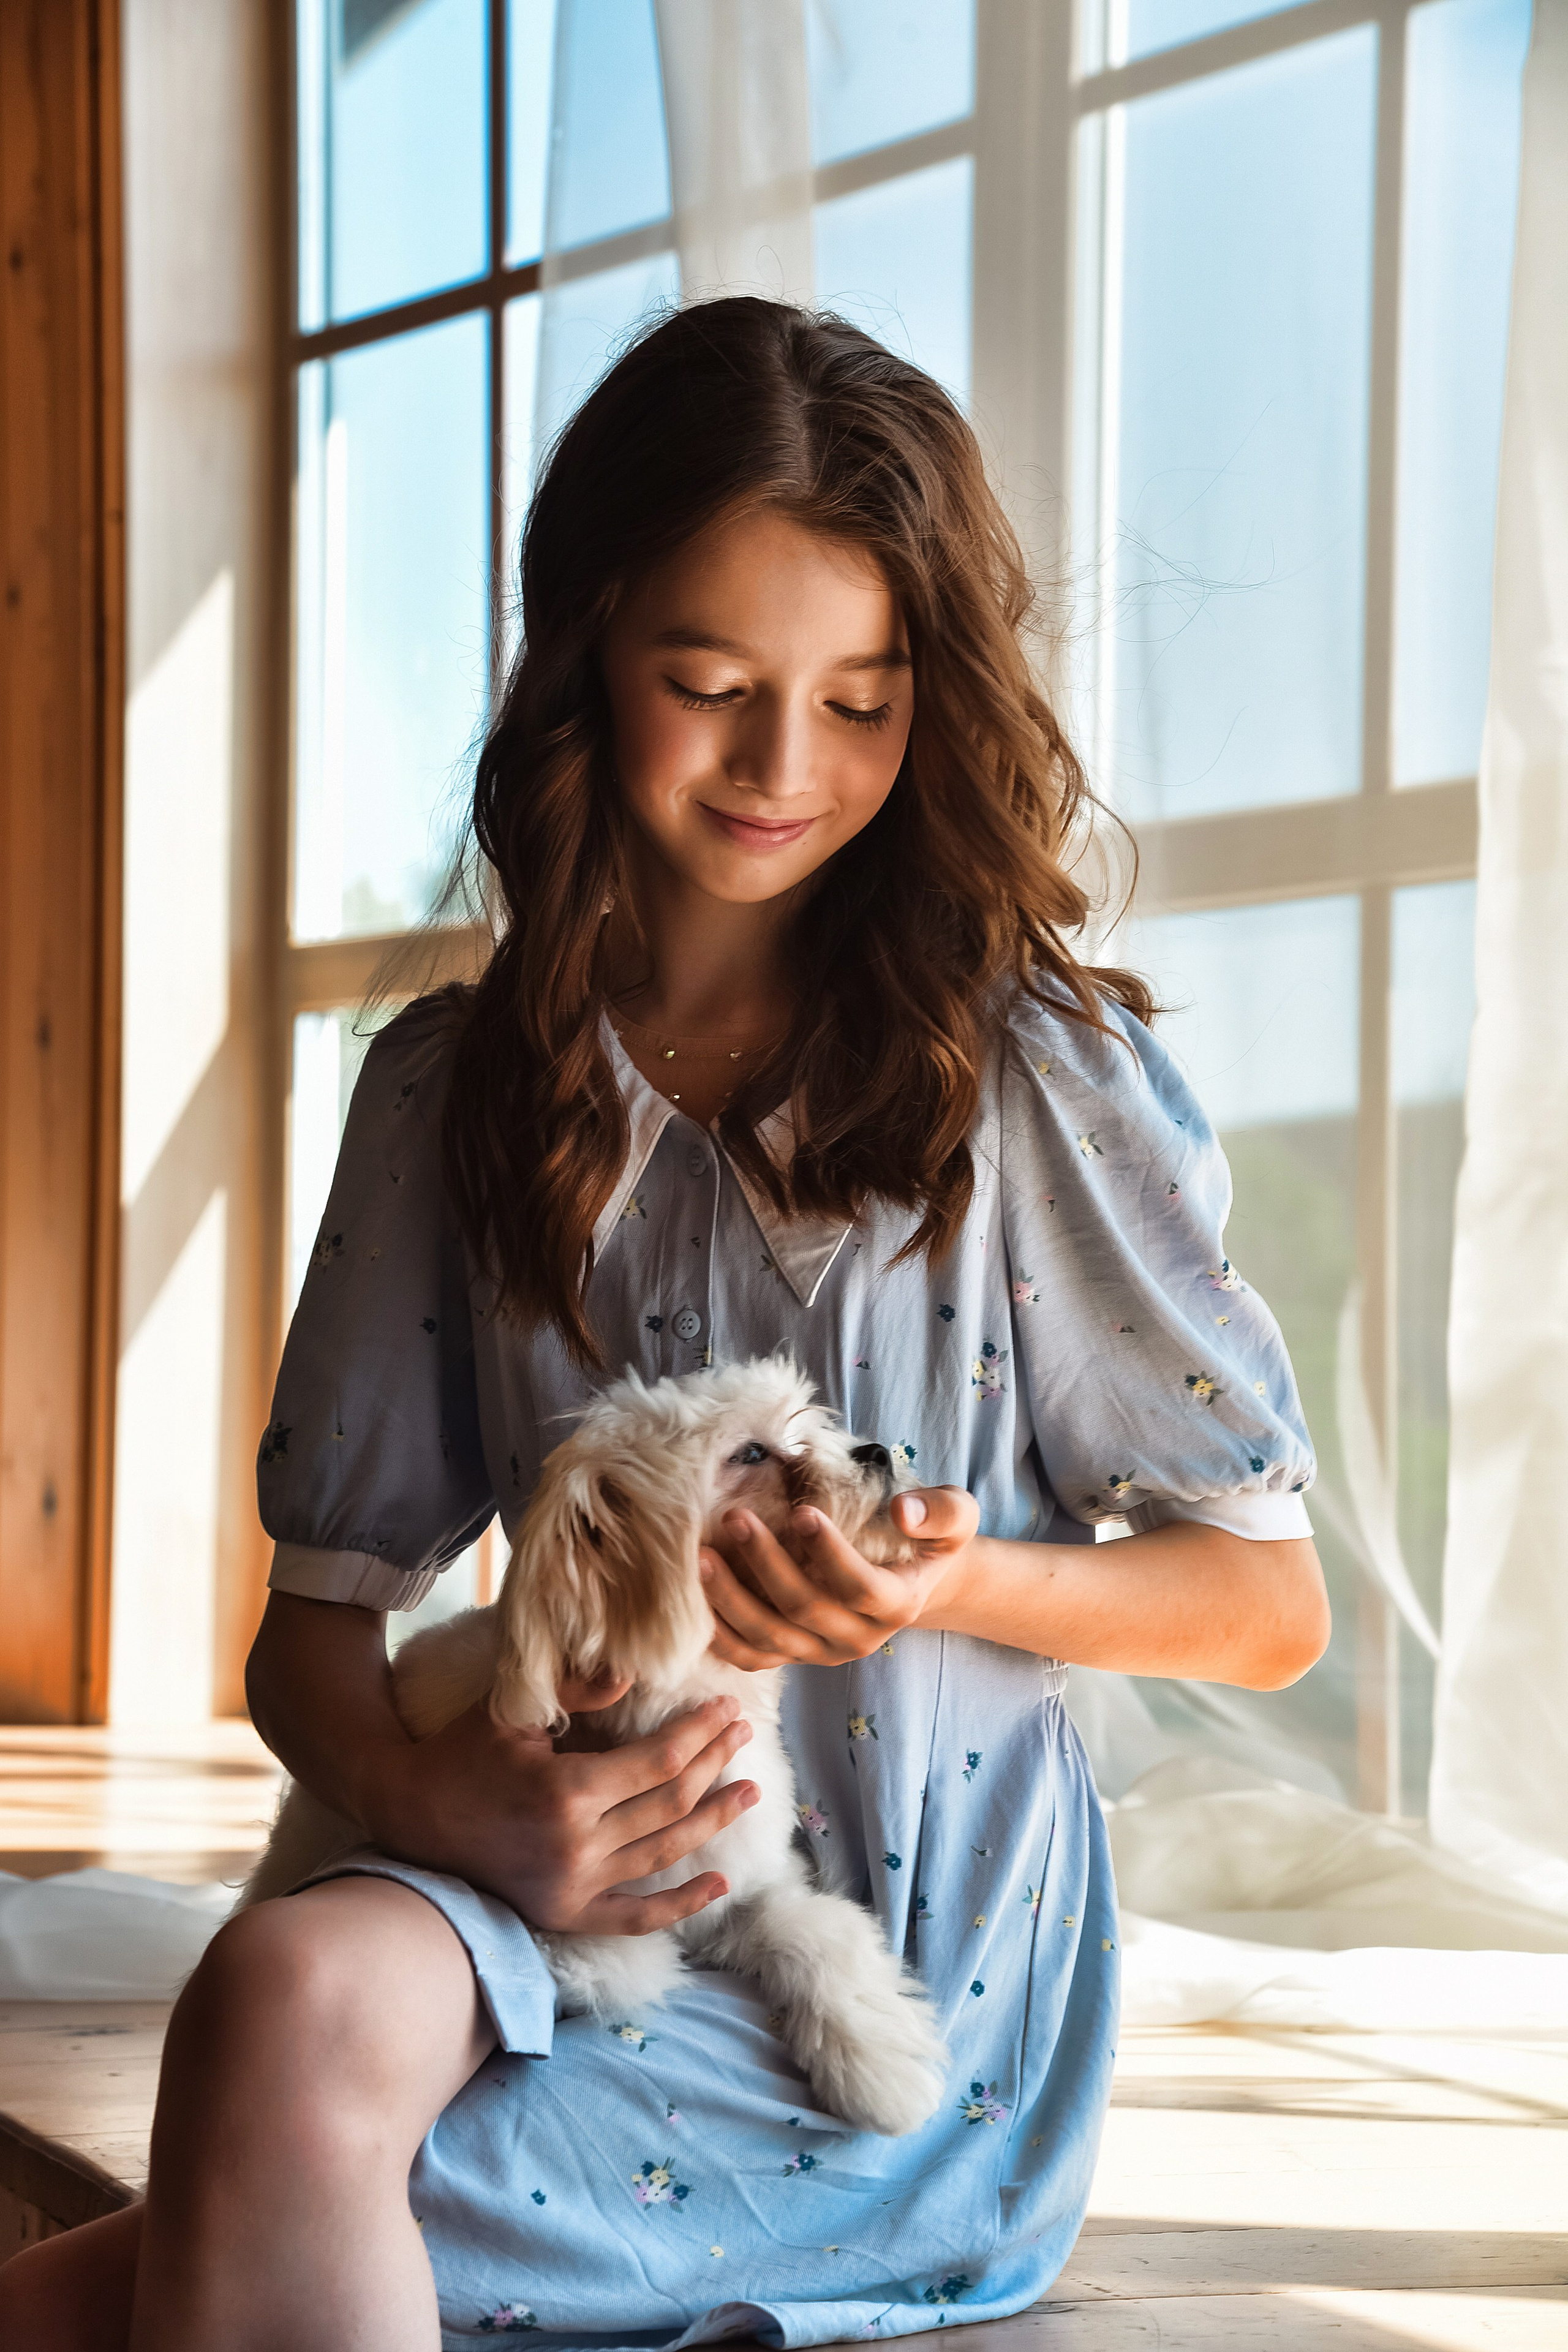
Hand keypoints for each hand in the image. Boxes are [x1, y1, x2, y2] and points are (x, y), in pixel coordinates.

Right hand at [364, 1684, 759, 1935]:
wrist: (410, 1815)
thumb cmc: (462, 1753)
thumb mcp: (514, 1712)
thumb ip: (577, 1691)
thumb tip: (633, 1674)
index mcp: (567, 1790)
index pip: (658, 1761)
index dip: (699, 1733)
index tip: (726, 1709)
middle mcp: (577, 1845)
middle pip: (670, 1803)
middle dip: (714, 1765)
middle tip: (744, 1736)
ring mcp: (573, 1886)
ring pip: (663, 1853)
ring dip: (713, 1822)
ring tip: (749, 1792)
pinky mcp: (565, 1913)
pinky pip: (634, 1917)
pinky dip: (680, 1905)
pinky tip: (719, 1885)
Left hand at [701, 1486, 981, 1670]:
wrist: (915, 1575)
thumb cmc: (930, 1538)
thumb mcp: (958, 1514)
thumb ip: (941, 1511)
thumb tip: (903, 1513)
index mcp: (897, 1604)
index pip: (860, 1587)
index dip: (832, 1554)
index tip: (804, 1511)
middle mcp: (858, 1638)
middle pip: (805, 1609)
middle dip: (766, 1564)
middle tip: (735, 1517)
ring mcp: (821, 1652)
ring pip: (770, 1639)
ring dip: (732, 1601)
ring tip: (702, 1557)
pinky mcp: (794, 1653)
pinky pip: (751, 1656)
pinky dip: (721, 1635)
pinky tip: (695, 1600)